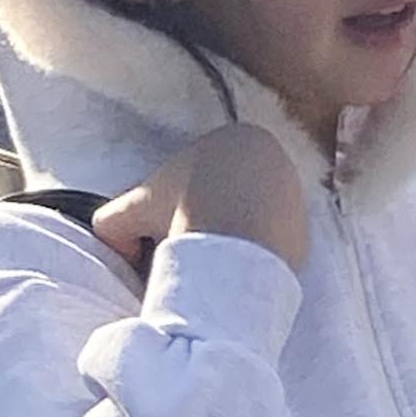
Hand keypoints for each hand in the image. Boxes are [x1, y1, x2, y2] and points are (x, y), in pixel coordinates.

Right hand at [92, 122, 308, 274]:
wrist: (239, 246)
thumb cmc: (184, 213)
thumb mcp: (132, 210)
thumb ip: (111, 221)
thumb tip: (117, 243)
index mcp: (238, 139)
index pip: (194, 175)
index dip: (169, 209)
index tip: (161, 234)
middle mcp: (275, 162)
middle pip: (223, 200)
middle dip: (200, 225)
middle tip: (180, 253)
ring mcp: (294, 200)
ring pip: (247, 225)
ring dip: (224, 245)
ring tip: (206, 267)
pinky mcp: (304, 238)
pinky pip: (266, 252)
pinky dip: (246, 264)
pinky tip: (231, 277)